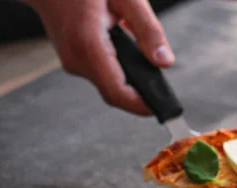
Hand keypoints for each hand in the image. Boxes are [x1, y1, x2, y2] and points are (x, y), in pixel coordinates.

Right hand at [26, 0, 173, 114]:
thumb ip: (147, 29)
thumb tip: (164, 62)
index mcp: (89, 43)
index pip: (117, 91)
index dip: (140, 105)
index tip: (161, 108)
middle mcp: (76, 59)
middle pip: (114, 92)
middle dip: (139, 94)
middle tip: (163, 91)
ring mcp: (71, 62)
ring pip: (107, 85)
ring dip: (129, 81)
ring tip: (147, 68)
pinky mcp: (72, 60)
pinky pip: (100, 74)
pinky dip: (118, 71)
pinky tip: (128, 56)